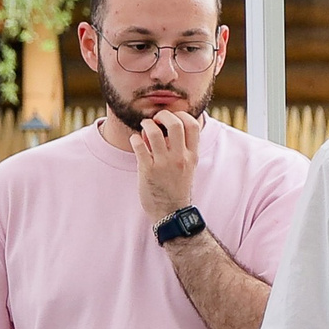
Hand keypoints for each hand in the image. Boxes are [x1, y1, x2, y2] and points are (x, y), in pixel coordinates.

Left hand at [133, 108, 200, 224]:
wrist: (171, 212)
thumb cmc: (177, 188)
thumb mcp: (187, 168)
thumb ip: (179, 149)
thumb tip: (160, 130)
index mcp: (192, 156)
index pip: (193, 125)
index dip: (181, 115)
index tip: (172, 118)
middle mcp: (180, 158)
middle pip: (175, 123)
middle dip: (162, 115)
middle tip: (155, 119)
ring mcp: (164, 164)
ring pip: (154, 131)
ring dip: (146, 125)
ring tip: (143, 129)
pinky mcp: (148, 170)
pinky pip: (138, 145)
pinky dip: (135, 139)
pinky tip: (136, 142)